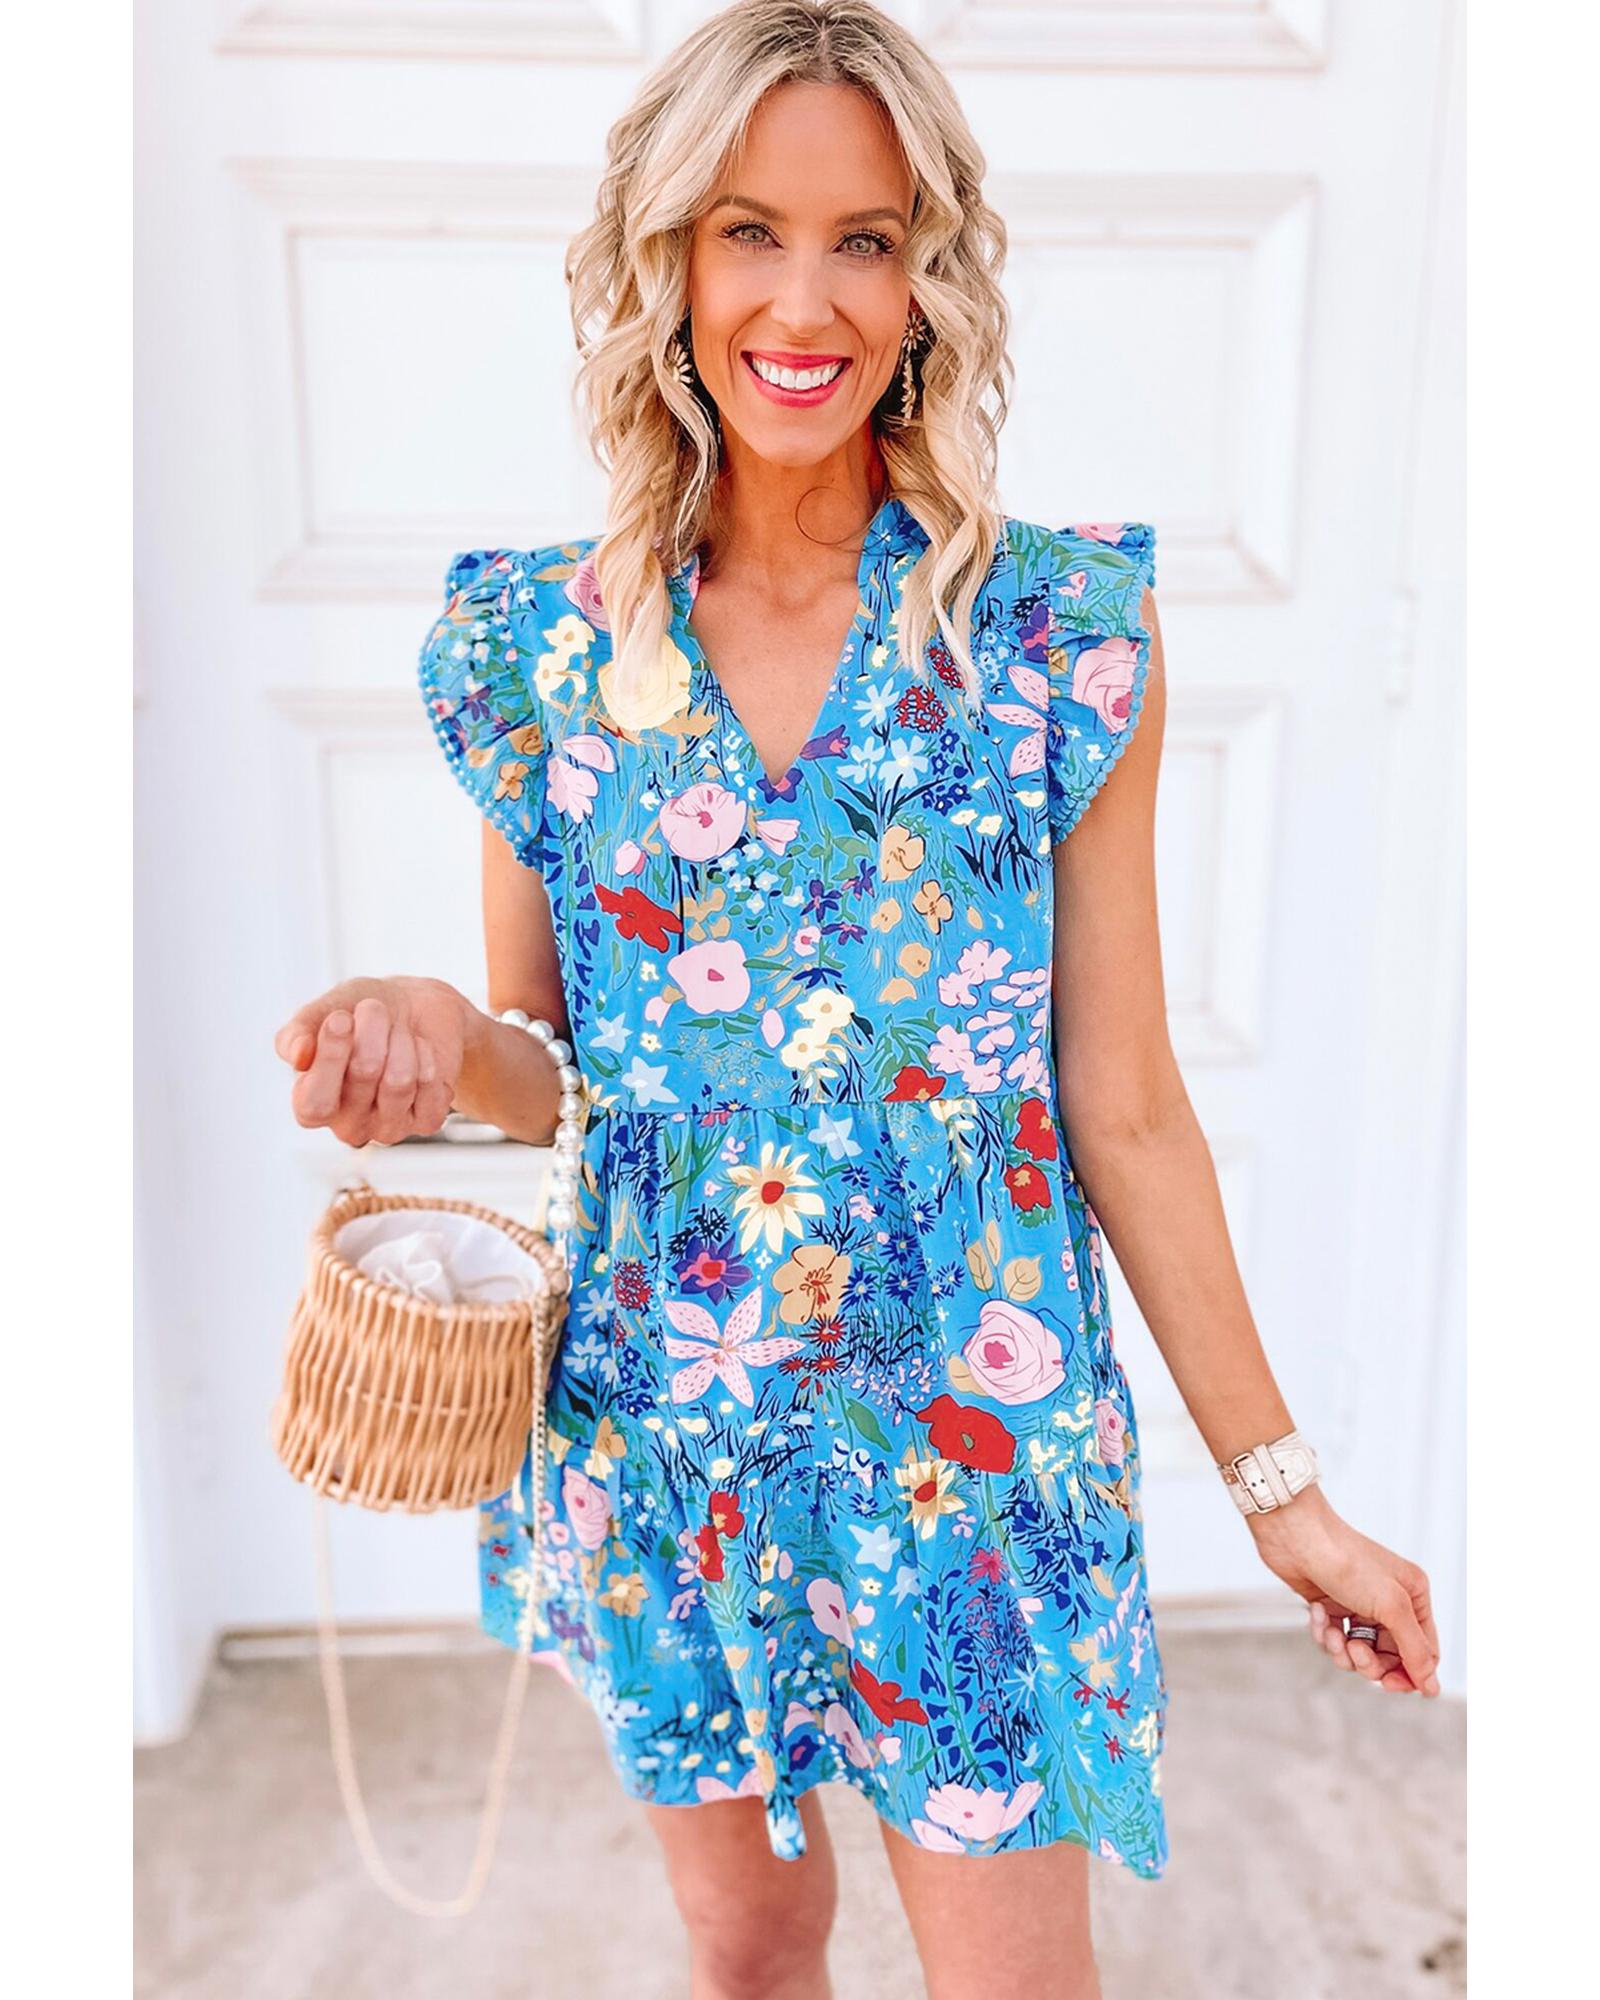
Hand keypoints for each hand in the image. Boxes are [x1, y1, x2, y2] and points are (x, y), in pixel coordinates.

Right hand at [273, 976, 473, 1146]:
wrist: (412, 1008)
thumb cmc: (357, 1013)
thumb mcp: (323, 1010)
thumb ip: (299, 1032)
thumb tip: (298, 1056)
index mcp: (312, 1103)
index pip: (314, 1103)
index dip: (330, 1058)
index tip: (341, 1018)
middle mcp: (348, 1123)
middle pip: (363, 1074)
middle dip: (372, 1029)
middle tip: (373, 1007)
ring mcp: (388, 1127)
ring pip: (400, 1080)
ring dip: (401, 1040)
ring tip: (397, 1029)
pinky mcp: (426, 1121)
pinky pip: (431, 1089)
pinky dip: (427, 1056)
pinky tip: (419, 1048)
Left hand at [1244, 1483, 1442, 1696]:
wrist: (1296, 1535)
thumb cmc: (1346, 1560)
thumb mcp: (1391, 1605)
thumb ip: (1414, 1649)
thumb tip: (1432, 1687)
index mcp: (1413, 1596)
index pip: (1424, 1651)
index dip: (1410, 1674)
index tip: (1390, 1684)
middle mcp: (1389, 1602)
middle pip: (1390, 1657)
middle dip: (1370, 1661)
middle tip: (1354, 1650)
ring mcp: (1359, 1605)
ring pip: (1360, 1652)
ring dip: (1343, 1650)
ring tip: (1331, 1631)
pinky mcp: (1332, 1607)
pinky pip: (1334, 1640)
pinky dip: (1324, 1634)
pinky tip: (1316, 1614)